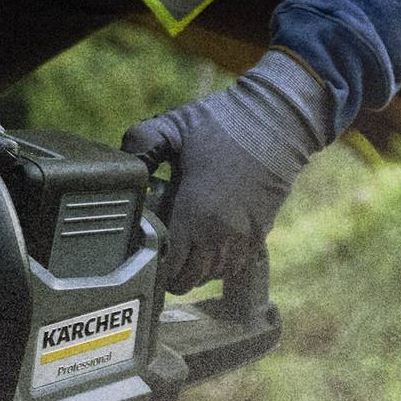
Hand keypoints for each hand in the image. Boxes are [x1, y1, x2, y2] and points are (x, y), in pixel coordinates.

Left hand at [123, 51, 340, 291]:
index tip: (145, 253)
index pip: (171, 267)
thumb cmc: (224, 122)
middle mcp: (220, 233)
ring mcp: (243, 236)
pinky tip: (207, 244)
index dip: (154, 268)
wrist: (278, 120)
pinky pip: (235, 266)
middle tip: (160, 251)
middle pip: (190, 279)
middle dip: (171, 272)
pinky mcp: (260, 232)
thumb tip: (123, 166)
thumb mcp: (173, 125)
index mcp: (195, 212)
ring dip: (195, 269)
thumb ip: (140, 144)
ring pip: (213, 276)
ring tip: (182, 249)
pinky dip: (219, 263)